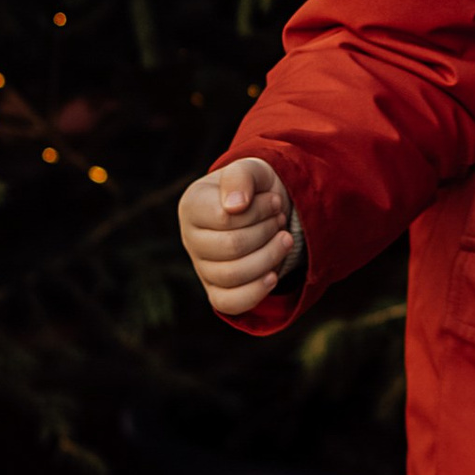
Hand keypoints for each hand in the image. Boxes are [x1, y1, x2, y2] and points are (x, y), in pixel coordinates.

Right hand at [178, 156, 305, 317]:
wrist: (267, 209)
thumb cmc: (256, 188)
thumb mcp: (252, 170)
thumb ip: (241, 177)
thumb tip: (234, 207)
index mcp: (192, 206)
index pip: (224, 218)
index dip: (258, 212)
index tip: (273, 201)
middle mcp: (190, 239)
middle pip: (232, 247)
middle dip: (267, 232)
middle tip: (280, 219)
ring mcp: (202, 267)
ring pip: (233, 276)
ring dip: (269, 257)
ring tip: (284, 239)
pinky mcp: (216, 290)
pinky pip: (229, 303)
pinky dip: (255, 292)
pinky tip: (274, 276)